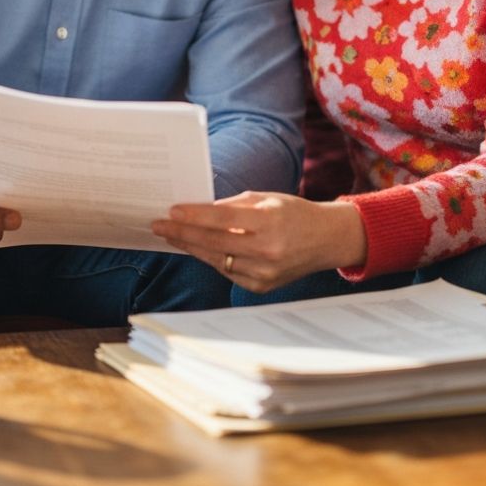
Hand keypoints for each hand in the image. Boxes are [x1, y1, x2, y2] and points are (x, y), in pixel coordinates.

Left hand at [151, 191, 366, 293]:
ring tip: (171, 236)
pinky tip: (195, 248)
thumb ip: (233, 206)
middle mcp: (267, 250)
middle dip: (182, 233)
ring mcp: (264, 272)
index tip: (171, 211)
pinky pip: (227, 271)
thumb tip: (199, 211)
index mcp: (269, 222)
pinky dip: (210, 259)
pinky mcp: (262, 286)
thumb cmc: (294, 213)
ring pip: (216, 260)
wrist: (326, 240)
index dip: (194, 216)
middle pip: (213, 242)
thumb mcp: (266, 198)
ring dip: (191, 247)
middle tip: (158, 226)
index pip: (222, 220)